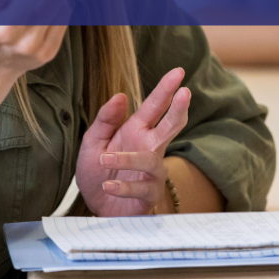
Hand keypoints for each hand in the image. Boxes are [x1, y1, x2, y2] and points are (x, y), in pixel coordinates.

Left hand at [75, 68, 189, 216]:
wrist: (98, 207)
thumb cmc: (99, 170)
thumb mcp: (93, 141)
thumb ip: (106, 120)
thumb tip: (121, 96)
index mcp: (137, 129)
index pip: (155, 105)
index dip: (167, 88)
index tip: (179, 71)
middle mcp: (150, 147)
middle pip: (170, 125)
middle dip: (178, 109)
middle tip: (185, 92)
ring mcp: (152, 171)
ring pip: (150, 160)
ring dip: (127, 159)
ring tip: (103, 157)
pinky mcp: (149, 195)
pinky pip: (141, 189)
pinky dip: (123, 187)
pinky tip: (108, 185)